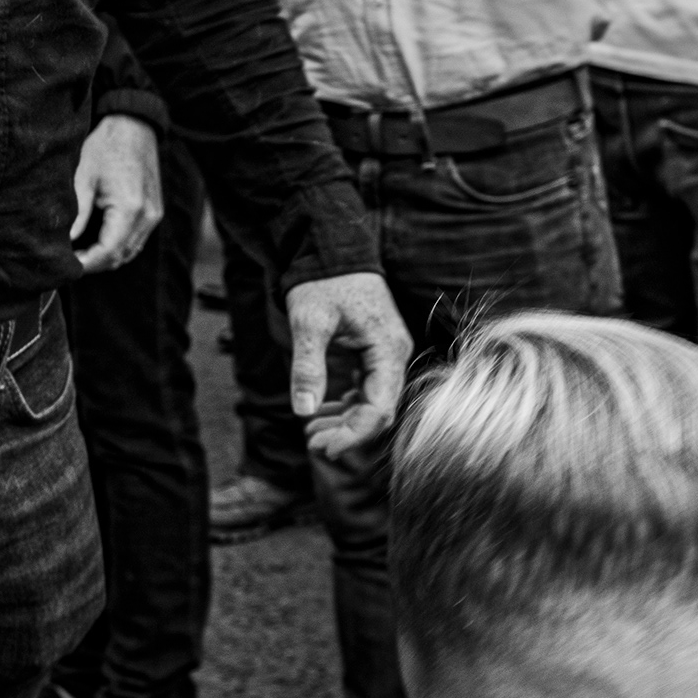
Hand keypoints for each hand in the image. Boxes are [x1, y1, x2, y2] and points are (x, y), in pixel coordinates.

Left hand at [67, 114, 163, 273]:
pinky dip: (118, 246)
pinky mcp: (154, 212)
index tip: (67, 265)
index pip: (108, 252)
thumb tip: (65, 243)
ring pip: (129, 252)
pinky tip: (97, 242)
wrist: (133, 127)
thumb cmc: (105, 147)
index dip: (86, 263)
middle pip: (120, 257)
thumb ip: (77, 214)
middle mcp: (147, 216)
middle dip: (94, 263)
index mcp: (130, 208)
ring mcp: (154, 215)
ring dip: (106, 257)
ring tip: (80, 253)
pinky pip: (136, 240)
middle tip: (68, 262)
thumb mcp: (84, 177)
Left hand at [283, 271, 412, 455]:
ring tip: (311, 431)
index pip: (379, 408)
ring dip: (344, 420)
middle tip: (312, 443)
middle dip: (347, 431)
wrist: (330, 250)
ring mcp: (386, 353)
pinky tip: (321, 411)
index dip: (353, 434)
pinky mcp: (374, 351)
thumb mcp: (309, 323)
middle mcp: (394, 354)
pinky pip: (366, 387)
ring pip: (372, 401)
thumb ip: (308, 367)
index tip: (323, 447)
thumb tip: (303, 411)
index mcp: (387, 349)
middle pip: (378, 410)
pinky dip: (345, 403)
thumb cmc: (321, 282)